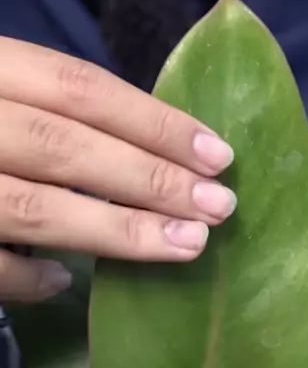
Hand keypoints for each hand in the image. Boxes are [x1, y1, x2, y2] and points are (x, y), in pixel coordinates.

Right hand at [0, 38, 235, 302]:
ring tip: (184, 246)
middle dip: (151, 179)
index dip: (154, 120)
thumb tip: (138, 150)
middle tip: (221, 208)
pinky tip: (67, 280)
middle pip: (66, 148)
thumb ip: (39, 105)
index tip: (218, 152)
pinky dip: (28, 278)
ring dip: (117, 233)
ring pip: (33, 209)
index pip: (78, 87)